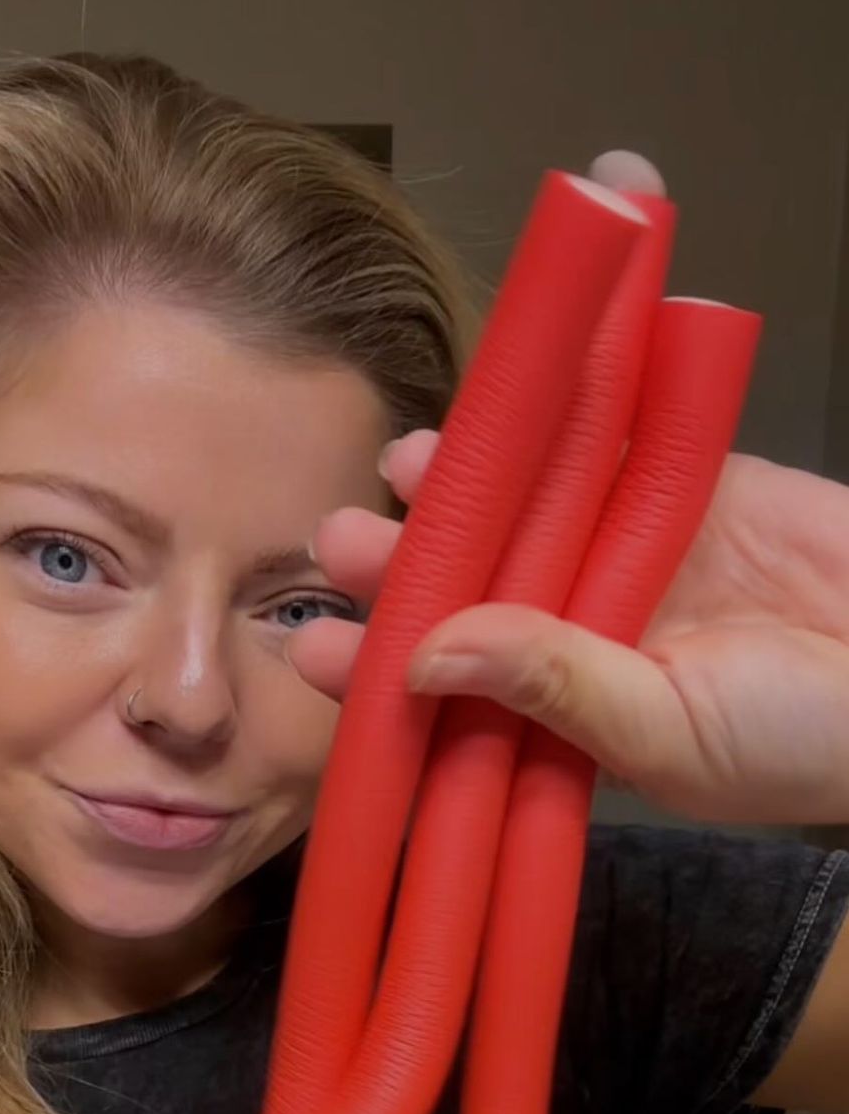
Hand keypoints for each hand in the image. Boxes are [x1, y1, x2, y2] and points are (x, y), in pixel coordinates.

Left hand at [288, 155, 848, 826]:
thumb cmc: (802, 743)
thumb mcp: (670, 736)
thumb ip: (555, 687)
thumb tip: (427, 652)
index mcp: (561, 712)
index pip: (445, 686)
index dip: (378, 662)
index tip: (313, 644)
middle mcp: (579, 625)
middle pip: (468, 581)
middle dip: (404, 560)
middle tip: (341, 538)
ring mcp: (629, 546)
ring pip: (526, 498)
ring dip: (468, 476)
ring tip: (408, 460)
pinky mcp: (689, 475)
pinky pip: (616, 426)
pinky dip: (576, 389)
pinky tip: (517, 370)